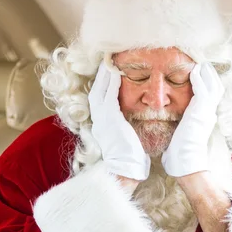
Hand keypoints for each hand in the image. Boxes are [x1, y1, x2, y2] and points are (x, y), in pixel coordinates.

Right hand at [88, 62, 149, 180]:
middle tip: (108, 60)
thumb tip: (134, 124)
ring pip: (99, 90)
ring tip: (110, 61)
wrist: (124, 171)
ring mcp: (102, 119)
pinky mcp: (109, 120)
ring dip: (104, 75)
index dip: (105, 84)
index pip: (102, 99)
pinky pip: (108, 96)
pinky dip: (110, 84)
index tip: (110, 72)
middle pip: (97, 91)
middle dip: (102, 75)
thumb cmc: (130, 160)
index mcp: (104, 124)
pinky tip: (115, 73)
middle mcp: (100, 120)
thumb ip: (127, 128)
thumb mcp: (126, 140)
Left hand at [162, 63, 224, 176]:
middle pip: (216, 89)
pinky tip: (194, 70)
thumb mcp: (183, 136)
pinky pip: (203, 91)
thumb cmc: (181, 155)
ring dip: (207, 74)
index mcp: (204, 120)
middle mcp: (209, 115)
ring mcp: (206, 113)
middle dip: (211, 76)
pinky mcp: (201, 113)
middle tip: (204, 65)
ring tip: (200, 64)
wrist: (185, 164)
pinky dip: (200, 79)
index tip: (201, 76)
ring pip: (213, 87)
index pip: (210, 98)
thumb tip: (174, 127)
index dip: (208, 86)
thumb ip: (182, 127)